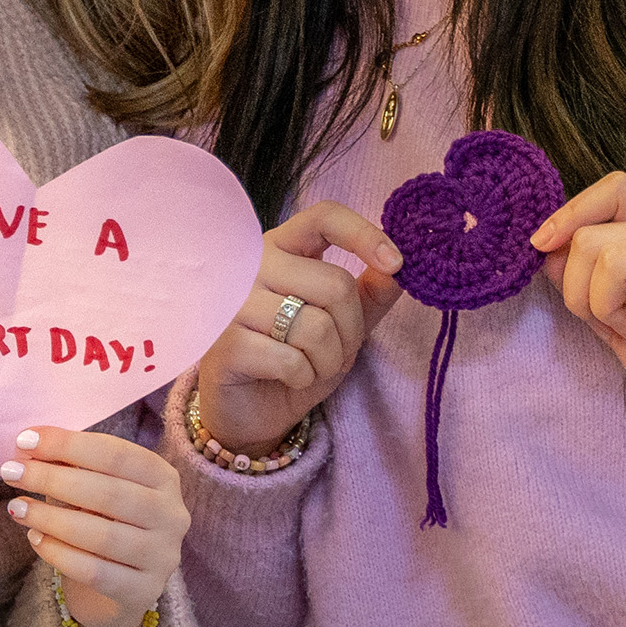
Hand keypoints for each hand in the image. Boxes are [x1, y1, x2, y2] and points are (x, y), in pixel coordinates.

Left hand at [0, 429, 188, 626]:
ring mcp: (161, 556)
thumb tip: (29, 446)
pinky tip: (35, 539)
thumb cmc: (106, 522)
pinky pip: (94, 572)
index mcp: (164, 478)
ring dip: (51, 518)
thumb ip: (71, 465)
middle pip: (108, 493)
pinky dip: (59, 553)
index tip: (25, 440)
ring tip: (17, 507)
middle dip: (52, 478)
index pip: (116, 454)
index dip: (69, 444)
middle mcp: (171, 515)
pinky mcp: (143, 591)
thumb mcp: (96, 487)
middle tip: (12, 472)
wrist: (123, 586)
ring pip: (101, 535)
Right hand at [189, 201, 406, 454]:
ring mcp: (233, 303)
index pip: (324, 217)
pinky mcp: (224, 344)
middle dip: (351, 331)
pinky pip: (291, 360)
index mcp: (281, 248)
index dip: (364, 235)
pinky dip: (303, 378)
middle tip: (338, 353)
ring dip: (329, 360)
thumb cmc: (294, 357)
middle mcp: (252, 265)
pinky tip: (288, 379)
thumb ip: (369, 293)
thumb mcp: (341, 324)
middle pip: (334, 284)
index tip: (396, 263)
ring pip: (316, 326)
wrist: (248, 409)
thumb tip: (401, 268)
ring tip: (312, 367)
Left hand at [531, 173, 625, 430]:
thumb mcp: (612, 320)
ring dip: (600, 300)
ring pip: (609, 249)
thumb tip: (546, 249)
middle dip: (576, 286)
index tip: (541, 247)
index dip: (572, 211)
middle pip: (592, 230)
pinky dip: (625, 293)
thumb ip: (582, 285)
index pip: (611, 192)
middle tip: (605, 321)